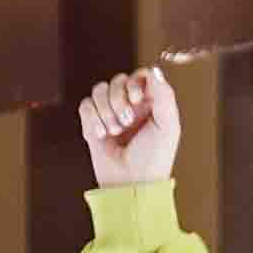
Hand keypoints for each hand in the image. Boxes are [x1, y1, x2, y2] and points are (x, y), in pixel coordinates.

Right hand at [79, 66, 179, 186]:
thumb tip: (155, 69)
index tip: (136, 100)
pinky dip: (92, 119)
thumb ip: (164, 95)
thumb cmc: (153, 159)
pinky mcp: (92, 123)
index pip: (139, 75)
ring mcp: (110, 113)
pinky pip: (85, 106)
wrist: (130, 184)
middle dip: (119, 100)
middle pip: (117, 80)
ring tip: (114, 131)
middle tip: (126, 122)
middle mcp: (130, 105)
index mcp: (150, 102)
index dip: (134, 83)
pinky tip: (101, 135)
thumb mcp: (167, 125)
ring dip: (105, 111)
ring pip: (99, 90)